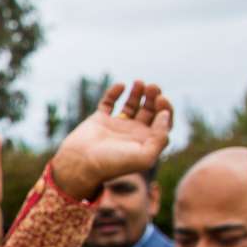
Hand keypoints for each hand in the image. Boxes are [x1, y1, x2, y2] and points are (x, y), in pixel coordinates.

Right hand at [47, 81, 173, 201]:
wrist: (81, 163)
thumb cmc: (113, 163)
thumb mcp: (145, 157)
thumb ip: (160, 137)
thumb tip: (165, 115)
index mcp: (145, 142)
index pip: (163, 122)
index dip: (165, 108)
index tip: (160, 100)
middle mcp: (132, 133)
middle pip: (149, 110)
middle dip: (153, 97)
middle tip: (152, 87)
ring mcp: (116, 126)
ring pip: (131, 105)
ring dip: (138, 92)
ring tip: (139, 82)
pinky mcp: (99, 120)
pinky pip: (109, 102)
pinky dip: (114, 92)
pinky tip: (120, 86)